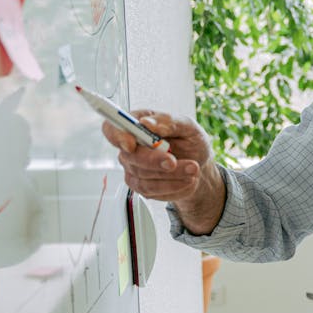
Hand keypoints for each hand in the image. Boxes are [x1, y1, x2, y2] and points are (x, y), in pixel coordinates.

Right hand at [102, 110, 224, 232]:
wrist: (200, 163)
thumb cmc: (190, 140)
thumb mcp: (188, 126)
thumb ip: (168, 122)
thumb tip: (148, 123)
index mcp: (137, 124)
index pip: (112, 129)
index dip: (117, 136)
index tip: (131, 144)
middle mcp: (130, 147)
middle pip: (130, 157)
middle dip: (154, 161)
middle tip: (174, 162)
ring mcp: (133, 168)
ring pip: (143, 177)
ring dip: (171, 176)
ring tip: (192, 169)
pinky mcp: (141, 186)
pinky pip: (152, 191)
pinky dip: (174, 187)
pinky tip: (187, 180)